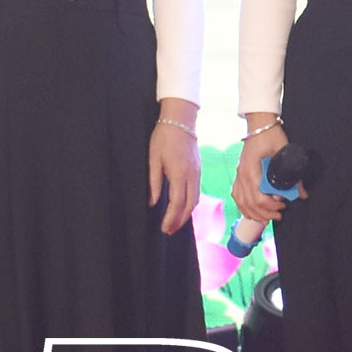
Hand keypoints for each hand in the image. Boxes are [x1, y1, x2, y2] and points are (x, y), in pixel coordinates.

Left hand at [148, 99, 200, 234]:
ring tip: (175, 223)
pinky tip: (183, 208)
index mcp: (179, 173)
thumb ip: (154, 182)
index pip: (177, 202)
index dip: (171, 218)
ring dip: (186, 214)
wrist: (180, 120)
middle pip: (189, 205)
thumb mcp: (153, 159)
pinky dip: (190, 203)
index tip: (164, 228)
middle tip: (169, 231)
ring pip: (195, 199)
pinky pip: (197, 191)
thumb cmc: (163, 137)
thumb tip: (153, 202)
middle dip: (179, 220)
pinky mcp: (198, 169)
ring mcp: (197, 172)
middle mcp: (192, 175)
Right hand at [230, 121, 287, 224]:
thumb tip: (302, 194)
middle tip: (279, 215)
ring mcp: (239, 174)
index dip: (271, 206)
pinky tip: (251, 212)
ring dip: (253, 213)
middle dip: (264, 213)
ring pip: (241, 201)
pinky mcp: (239, 174)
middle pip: (249, 203)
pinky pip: (237, 195)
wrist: (260, 124)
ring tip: (266, 218)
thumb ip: (294, 176)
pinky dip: (243, 206)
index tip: (283, 205)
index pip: (258, 197)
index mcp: (252, 170)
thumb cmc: (272, 135)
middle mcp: (242, 174)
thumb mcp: (285, 153)